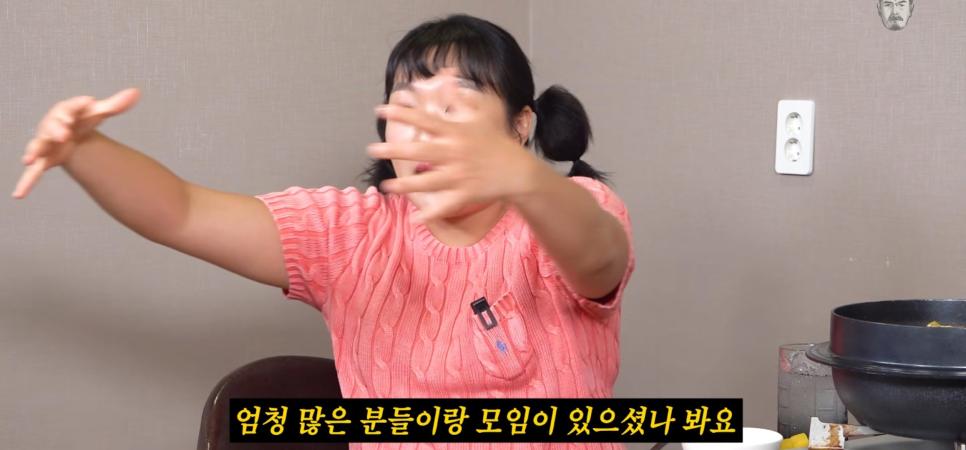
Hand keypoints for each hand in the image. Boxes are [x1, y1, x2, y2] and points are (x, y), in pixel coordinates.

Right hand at [12, 88, 140, 198]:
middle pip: (52, 126)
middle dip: (56, 128)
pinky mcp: (44, 160)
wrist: (69, 132)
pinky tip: (19, 194)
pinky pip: (33, 173)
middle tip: (65, 132)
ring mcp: (45, 144)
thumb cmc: (82, 120)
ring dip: (34, 151)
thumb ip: (115, 105)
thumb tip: (136, 92)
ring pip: (38, 146)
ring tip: (29, 158)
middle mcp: (51, 127)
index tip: (90, 101)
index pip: (70, 107)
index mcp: (64, 112)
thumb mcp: (97, 112)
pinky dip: (26, 183)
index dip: (79, 104)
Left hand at [366, 78, 535, 221]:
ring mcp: (460, 175)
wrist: (518, 171)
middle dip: (394, 150)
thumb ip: (464, 98)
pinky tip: (415, 220)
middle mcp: (455, 153)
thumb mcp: (485, 114)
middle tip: (371, 149)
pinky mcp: (465, 194)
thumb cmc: (499, 140)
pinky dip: (431, 214)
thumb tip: (449, 80)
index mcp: (457, 132)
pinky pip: (445, 205)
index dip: (403, 113)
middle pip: (420, 151)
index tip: (381, 109)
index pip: (425, 120)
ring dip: (406, 185)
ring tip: (386, 187)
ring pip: (428, 181)